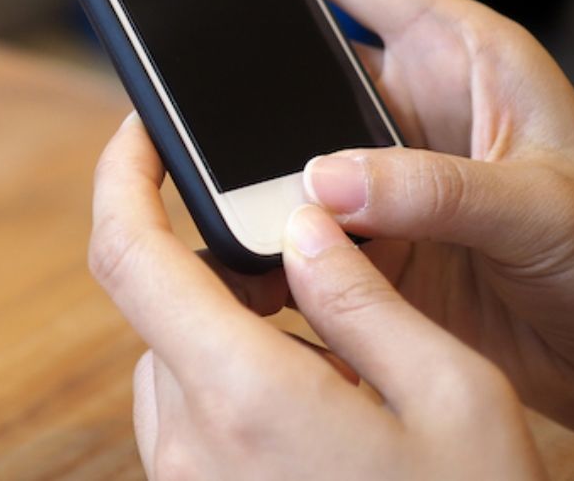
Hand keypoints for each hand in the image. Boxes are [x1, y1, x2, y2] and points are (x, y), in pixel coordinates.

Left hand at [93, 115, 545, 479]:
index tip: (140, 131)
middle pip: (157, 306)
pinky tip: (313, 413)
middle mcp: (188, 442)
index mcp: (242, 394)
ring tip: (334, 367)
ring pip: (172, 360)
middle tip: (300, 268)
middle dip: (217, 270)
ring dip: (229, 334)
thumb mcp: (453, 396)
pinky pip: (186, 415)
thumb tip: (302, 224)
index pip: (129, 254)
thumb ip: (363, 296)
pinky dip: (230, 386)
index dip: (121, 176)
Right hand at [246, 0, 573, 429]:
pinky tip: (242, 241)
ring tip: (207, 168)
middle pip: (297, 56)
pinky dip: (261, 231)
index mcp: (459, 54)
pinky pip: (291, 218)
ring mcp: (382, 169)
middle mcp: (410, 103)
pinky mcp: (366, 234)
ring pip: (282, 142)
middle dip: (237, 51)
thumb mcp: (542, 206)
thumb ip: (437, 188)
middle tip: (174, 37)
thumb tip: (323, 181)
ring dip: (250, 162)